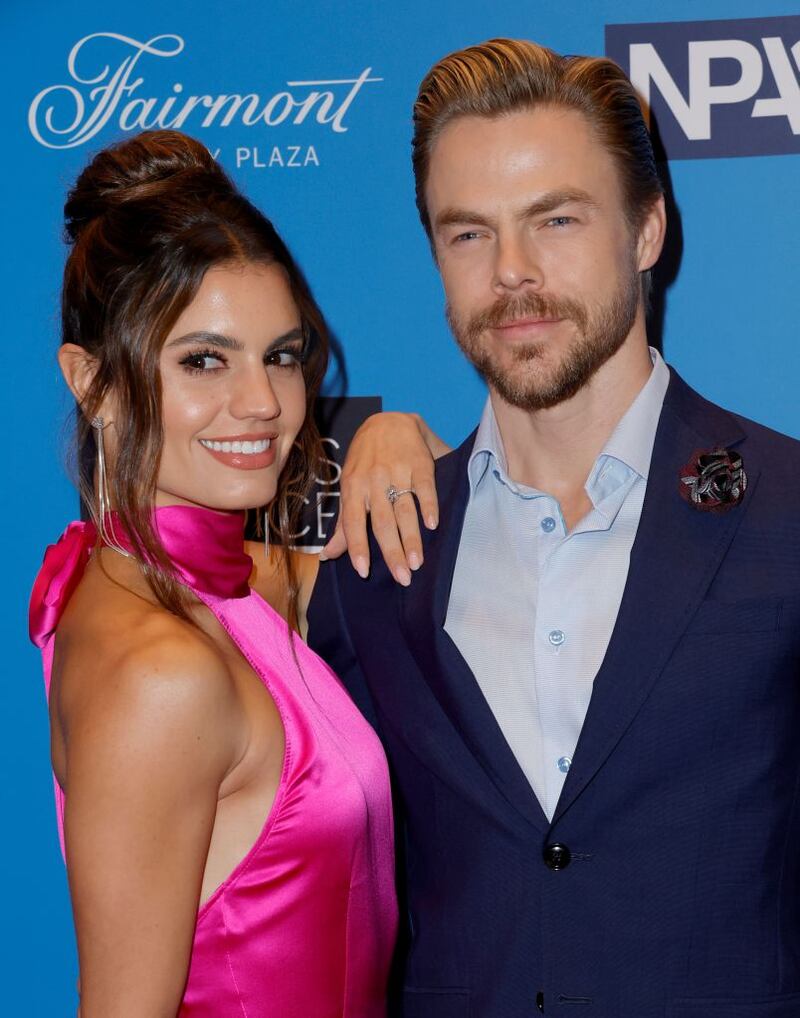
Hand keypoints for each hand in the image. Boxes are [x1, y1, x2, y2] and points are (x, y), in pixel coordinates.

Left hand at [321, 412, 449, 584]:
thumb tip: (327, 556)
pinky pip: (425, 487)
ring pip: (404, 509)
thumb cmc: (365, 461)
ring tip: (418, 562)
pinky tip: (433, 525)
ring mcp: (398, 472)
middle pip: (382, 522)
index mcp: (353, 487)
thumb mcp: (349, 487)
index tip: (363, 571)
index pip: (353, 522)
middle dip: (391, 552)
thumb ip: (344, 524)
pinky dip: (429, 506)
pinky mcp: (421, 464)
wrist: (389, 421)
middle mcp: (373, 480)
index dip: (357, 547)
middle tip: (403, 578)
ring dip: (412, 537)